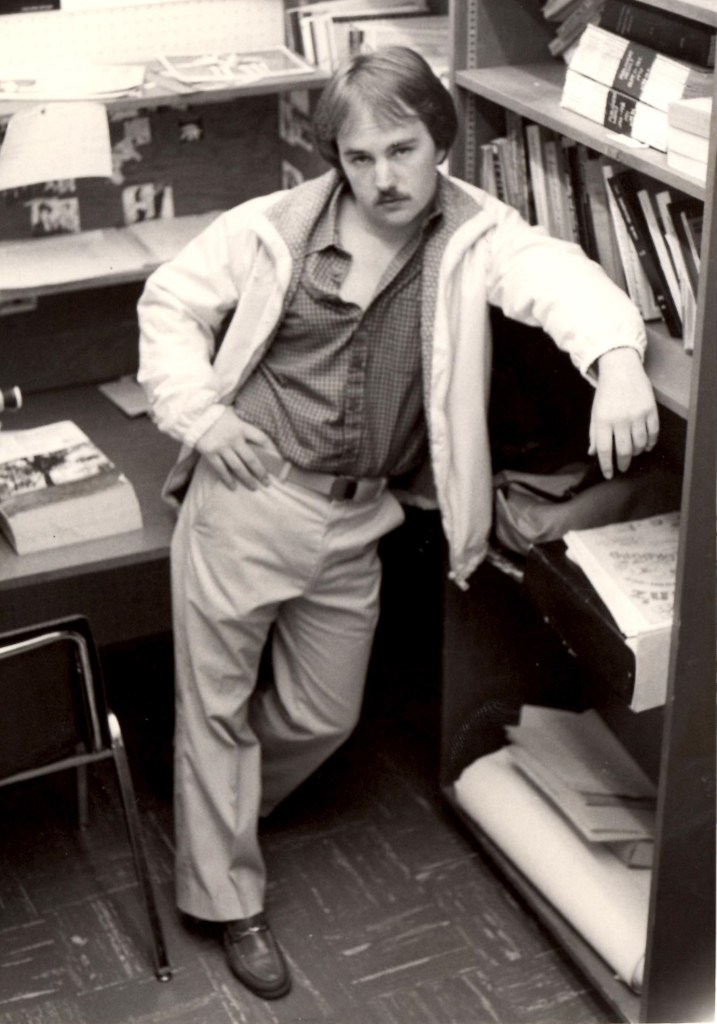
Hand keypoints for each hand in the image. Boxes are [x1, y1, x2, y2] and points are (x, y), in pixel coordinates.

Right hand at [195, 409, 272, 489]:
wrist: (193, 415)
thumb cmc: (214, 413)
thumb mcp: (233, 414)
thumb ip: (243, 424)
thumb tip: (254, 436)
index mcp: (241, 427)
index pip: (262, 438)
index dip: (271, 449)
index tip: (278, 459)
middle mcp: (234, 439)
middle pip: (251, 459)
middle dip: (261, 472)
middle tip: (267, 483)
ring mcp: (222, 447)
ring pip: (238, 467)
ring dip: (247, 479)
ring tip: (254, 488)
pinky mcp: (210, 453)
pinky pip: (221, 469)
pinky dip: (228, 479)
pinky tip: (233, 487)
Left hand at [589, 348, 658, 478]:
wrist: (621, 369)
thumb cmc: (606, 393)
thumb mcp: (595, 412)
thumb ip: (594, 434)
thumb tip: (593, 453)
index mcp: (603, 420)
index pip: (605, 450)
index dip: (607, 466)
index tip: (609, 475)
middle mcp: (620, 419)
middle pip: (624, 450)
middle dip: (624, 463)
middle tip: (623, 468)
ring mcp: (637, 414)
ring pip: (640, 444)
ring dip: (637, 452)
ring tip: (634, 453)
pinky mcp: (650, 409)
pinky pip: (653, 432)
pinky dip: (650, 443)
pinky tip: (647, 446)